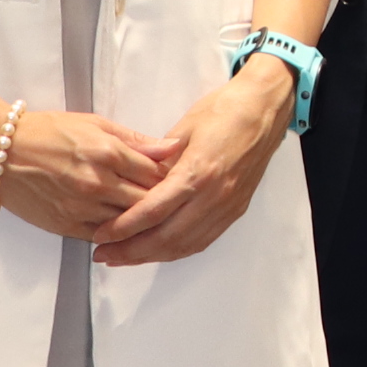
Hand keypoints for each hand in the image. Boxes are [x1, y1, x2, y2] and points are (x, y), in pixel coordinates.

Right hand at [0, 103, 171, 242]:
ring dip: (141, 222)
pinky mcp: (65, 225)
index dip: (171, 180)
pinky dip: (116, 233)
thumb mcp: (96, 124)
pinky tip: (123, 227)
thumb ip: (136, 140)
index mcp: (107, 153)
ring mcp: (80, 207)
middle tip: (171, 203)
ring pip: (127, 223)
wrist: (1, 151)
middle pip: (146, 202)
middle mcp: (96, 183)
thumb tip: (171, 148)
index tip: (176, 181)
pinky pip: (102, 236)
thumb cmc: (47, 132)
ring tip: (151, 217)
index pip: (156, 175)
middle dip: (161, 203)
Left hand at [89, 58, 294, 266]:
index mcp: (198, 172)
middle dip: (131, 251)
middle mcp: (214, 196)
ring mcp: (227, 206)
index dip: (123, 228)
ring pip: (184, 245)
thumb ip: (159, 161)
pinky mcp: (235, 209)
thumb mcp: (183, 129)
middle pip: (166, 237)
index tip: (101, 235)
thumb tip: (135, 182)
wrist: (265, 108)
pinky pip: (203, 240)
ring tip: (125, 258)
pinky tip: (159, 251)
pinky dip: (177, 251)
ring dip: (151, 256)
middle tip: (105, 255)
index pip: (152, 211)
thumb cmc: (225, 110)